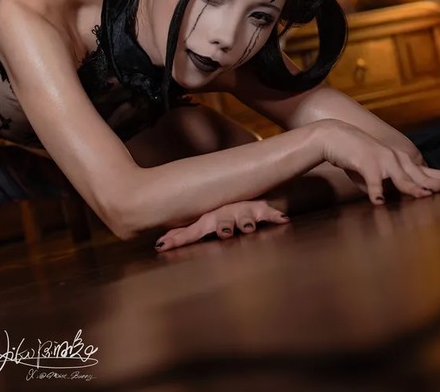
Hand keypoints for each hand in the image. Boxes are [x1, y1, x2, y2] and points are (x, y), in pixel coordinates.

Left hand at [153, 200, 289, 251]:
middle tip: (224, 234)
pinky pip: (269, 213)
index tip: (164, 245)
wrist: (242, 192)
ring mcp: (242, 211)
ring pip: (245, 217)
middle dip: (222, 227)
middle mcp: (224, 214)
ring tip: (248, 228)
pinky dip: (275, 215)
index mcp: (206, 220)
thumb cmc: (218, 213)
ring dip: (246, 222)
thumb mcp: (200, 224)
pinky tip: (282, 219)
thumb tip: (158, 245)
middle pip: (221, 222)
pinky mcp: (260, 210)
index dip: (178, 239)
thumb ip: (181, 235)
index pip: (190, 231)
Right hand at [316, 119, 439, 204]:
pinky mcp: (367, 163)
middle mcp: (400, 160)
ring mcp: (385, 160)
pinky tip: (377, 202)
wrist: (334, 137)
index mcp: (406, 163)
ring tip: (425, 196)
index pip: (436, 172)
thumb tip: (390, 200)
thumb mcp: (377, 175)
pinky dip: (375, 192)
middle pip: (428, 176)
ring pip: (404, 179)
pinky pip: (374, 181)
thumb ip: (388, 187)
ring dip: (414, 189)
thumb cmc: (356, 157)